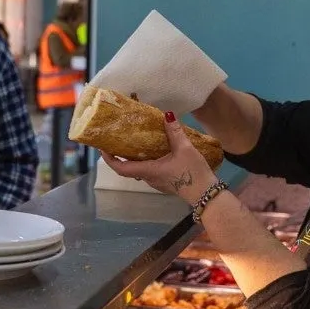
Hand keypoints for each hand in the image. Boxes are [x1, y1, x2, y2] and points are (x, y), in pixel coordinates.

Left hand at [101, 110, 218, 204]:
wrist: (207, 194)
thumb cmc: (193, 173)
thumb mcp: (185, 149)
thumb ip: (175, 132)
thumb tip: (167, 114)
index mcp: (148, 171)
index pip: (121, 168)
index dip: (109, 159)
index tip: (102, 147)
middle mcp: (149, 178)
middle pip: (127, 168)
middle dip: (119, 155)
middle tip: (116, 140)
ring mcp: (156, 182)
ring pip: (139, 169)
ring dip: (133, 158)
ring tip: (133, 141)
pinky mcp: (165, 182)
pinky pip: (149, 170)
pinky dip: (145, 160)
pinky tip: (152, 150)